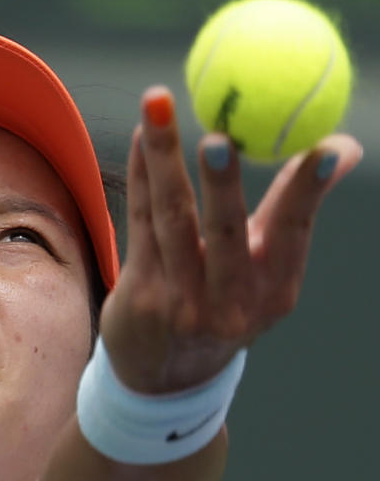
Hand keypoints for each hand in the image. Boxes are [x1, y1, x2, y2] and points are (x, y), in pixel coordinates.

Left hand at [98, 86, 362, 393]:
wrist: (165, 376)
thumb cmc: (226, 301)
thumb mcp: (269, 269)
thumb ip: (296, 208)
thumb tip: (343, 146)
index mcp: (273, 291)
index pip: (294, 232)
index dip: (308, 190)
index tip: (320, 147)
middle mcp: (228, 304)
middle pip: (224, 232)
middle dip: (222, 183)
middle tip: (218, 134)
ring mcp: (179, 303)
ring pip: (170, 218)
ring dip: (162, 156)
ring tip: (156, 104)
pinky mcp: (138, 296)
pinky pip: (139, 221)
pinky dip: (139, 173)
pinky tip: (141, 136)